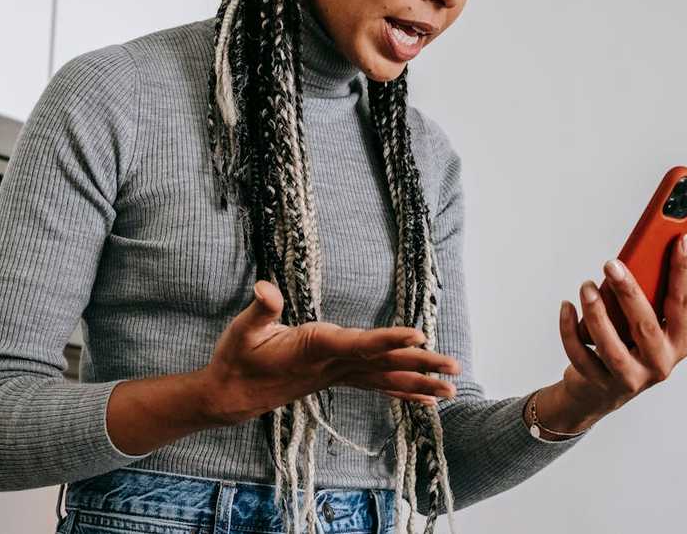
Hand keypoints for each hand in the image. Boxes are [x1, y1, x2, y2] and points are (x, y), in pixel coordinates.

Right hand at [199, 279, 461, 425]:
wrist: (232, 396)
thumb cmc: (237, 359)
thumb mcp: (241, 331)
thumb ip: (260, 310)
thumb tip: (265, 287)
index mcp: (313, 349)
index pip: (357, 345)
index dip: (388, 340)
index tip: (418, 336)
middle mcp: (331, 366)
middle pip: (382, 364)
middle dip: (420, 365)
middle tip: (455, 368)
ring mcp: (335, 376)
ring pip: (384, 378)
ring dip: (419, 383)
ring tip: (452, 390)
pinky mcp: (336, 379)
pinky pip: (375, 386)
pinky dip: (401, 392)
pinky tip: (425, 400)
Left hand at [558, 233, 686, 417]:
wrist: (600, 392)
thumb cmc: (631, 349)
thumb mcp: (656, 325)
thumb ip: (673, 298)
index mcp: (677, 343)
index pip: (682, 304)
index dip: (682, 272)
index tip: (680, 240)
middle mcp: (658, 363)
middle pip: (646, 327)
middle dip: (629, 294)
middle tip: (611, 265)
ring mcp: (630, 378)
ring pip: (612, 348)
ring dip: (596, 314)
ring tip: (586, 287)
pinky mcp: (599, 384)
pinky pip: (581, 356)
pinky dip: (570, 330)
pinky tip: (566, 307)